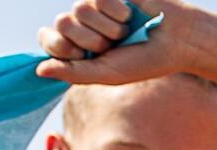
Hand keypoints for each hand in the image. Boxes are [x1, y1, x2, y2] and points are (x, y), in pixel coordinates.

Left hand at [36, 0, 203, 84]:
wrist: (177, 40)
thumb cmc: (146, 61)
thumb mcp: (108, 74)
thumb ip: (74, 73)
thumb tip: (38, 70)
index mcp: (80, 47)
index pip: (48, 39)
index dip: (63, 47)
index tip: (87, 56)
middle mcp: (84, 25)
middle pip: (62, 23)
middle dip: (92, 39)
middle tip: (115, 45)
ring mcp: (95, 6)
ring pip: (79, 9)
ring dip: (108, 27)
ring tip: (127, 31)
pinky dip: (117, 10)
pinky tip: (130, 14)